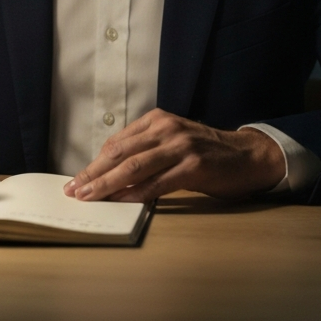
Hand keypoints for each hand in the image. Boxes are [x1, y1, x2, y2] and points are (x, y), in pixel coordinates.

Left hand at [63, 109, 284, 202]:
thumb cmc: (205, 153)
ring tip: (90, 197)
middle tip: (74, 190)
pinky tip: (121, 201)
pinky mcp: (194, 165)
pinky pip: (158, 182)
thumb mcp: (172, 141)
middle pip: (120, 153)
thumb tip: (110, 173)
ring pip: (134, 167)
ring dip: (108, 184)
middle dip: (94, 173)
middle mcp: (166, 128)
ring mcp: (181, 145)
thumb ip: (145, 150)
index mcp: (157, 119)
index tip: (76, 179)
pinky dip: (136, 194)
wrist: (246, 156)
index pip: (117, 143)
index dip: (94, 163)